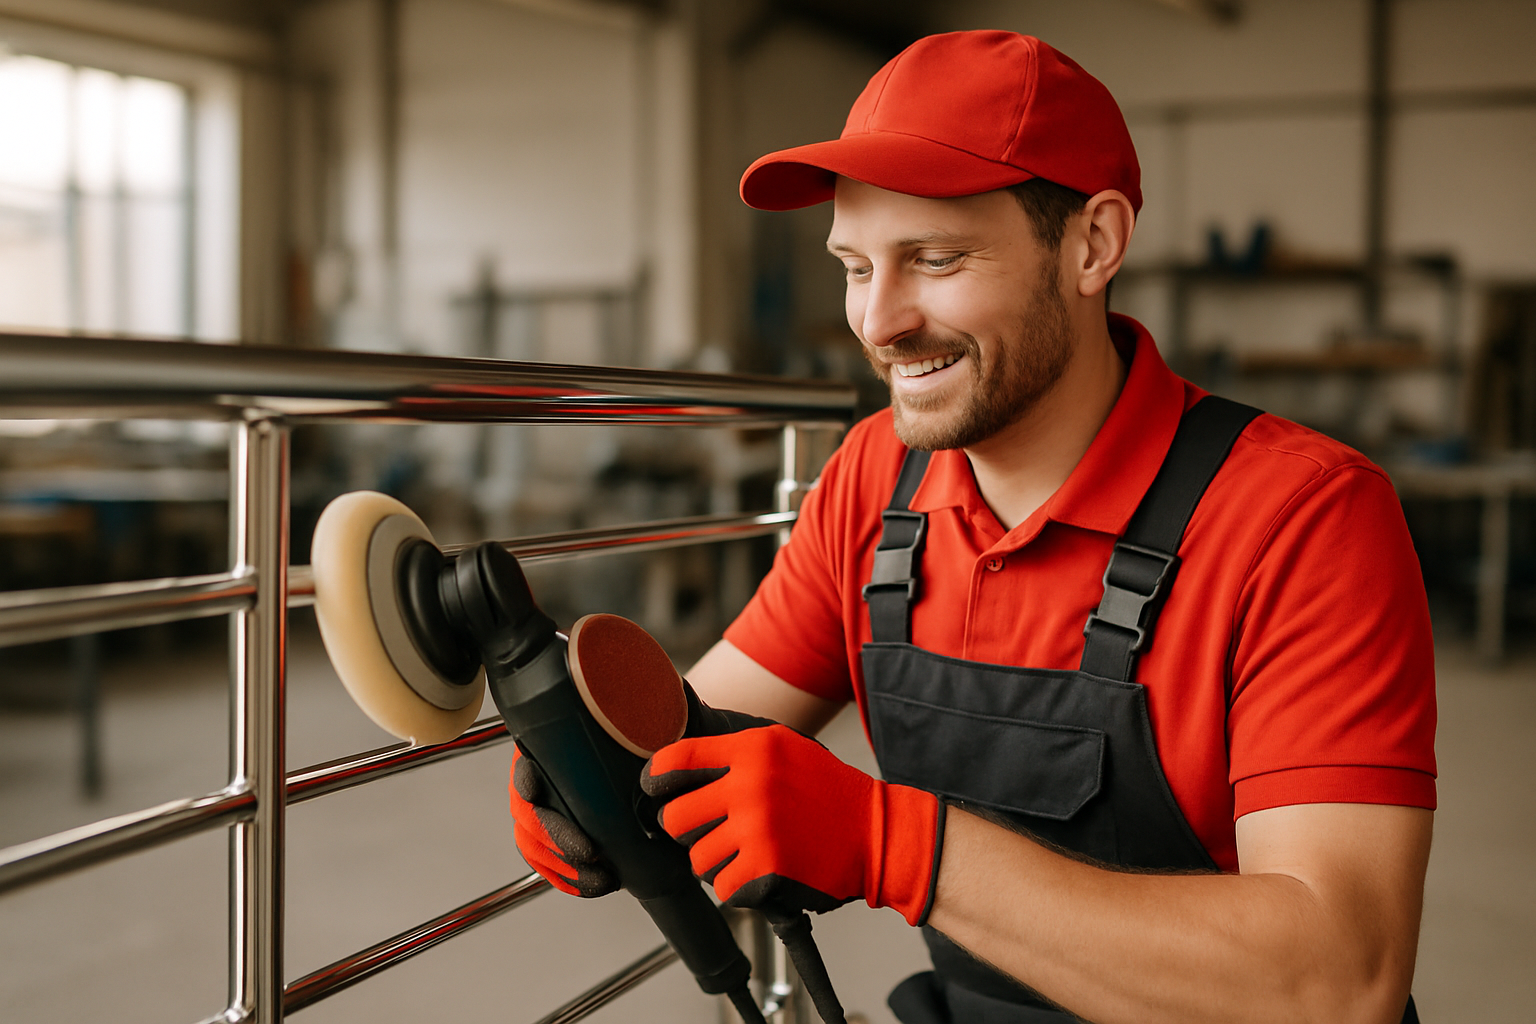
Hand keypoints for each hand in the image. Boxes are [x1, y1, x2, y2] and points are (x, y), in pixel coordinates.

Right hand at [507, 681, 772, 896]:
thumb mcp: (672, 714)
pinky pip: (549, 861)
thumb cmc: (677, 726)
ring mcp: (557, 800)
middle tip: (587, 852)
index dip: (525, 776)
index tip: (535, 790)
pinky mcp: (571, 829)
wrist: (692, 753)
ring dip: (559, 864)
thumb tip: (663, 724)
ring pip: (534, 838)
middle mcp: (552, 765)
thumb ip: (666, 711)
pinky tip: (592, 883)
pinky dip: (565, 877)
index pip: (528, 755)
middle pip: (528, 806)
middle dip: (551, 836)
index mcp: (564, 731)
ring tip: (598, 878)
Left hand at [639, 723, 945, 925]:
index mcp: (753, 749)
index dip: (655, 779)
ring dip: (714, 864)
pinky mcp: (766, 866)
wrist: (876, 833)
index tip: (654, 791)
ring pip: (697, 858)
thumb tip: (682, 766)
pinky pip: (724, 887)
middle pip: (675, 816)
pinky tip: (757, 875)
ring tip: (741, 856)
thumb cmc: (831, 794)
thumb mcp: (787, 750)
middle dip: (685, 831)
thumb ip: (739, 754)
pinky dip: (737, 889)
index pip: (678, 759)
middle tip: (707, 833)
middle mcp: (751, 783)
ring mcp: (757, 826)